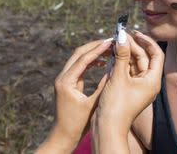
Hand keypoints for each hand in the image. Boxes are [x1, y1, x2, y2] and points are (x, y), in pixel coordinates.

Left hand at [36, 39, 110, 153]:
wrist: (63, 135)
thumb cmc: (78, 123)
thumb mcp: (93, 104)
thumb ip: (103, 86)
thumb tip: (114, 69)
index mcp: (66, 81)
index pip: (83, 59)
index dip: (98, 49)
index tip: (110, 42)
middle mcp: (62, 77)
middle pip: (78, 54)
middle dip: (95, 46)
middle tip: (110, 42)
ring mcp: (63, 79)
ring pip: (78, 59)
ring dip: (93, 53)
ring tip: (109, 50)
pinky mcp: (67, 83)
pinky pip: (79, 67)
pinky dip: (90, 62)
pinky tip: (102, 62)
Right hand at [92, 30, 164, 151]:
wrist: (107, 127)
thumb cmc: (116, 105)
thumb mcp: (118, 77)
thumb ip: (121, 55)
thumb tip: (121, 36)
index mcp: (152, 80)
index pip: (156, 54)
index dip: (147, 41)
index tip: (135, 33)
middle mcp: (148, 82)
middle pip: (144, 57)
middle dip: (133, 45)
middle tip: (120, 35)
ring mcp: (138, 86)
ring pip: (134, 63)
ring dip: (126, 52)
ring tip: (115, 41)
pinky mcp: (128, 88)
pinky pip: (127, 70)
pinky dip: (121, 61)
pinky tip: (112, 53)